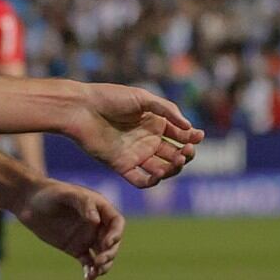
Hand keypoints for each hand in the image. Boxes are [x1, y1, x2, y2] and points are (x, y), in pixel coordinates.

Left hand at [14, 178, 124, 278]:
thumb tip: (96, 221)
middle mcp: (96, 223)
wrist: (29, 203)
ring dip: (104, 265)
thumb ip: (83, 202)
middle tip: (99, 261)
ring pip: (103, 254)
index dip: (116, 234)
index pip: (116, 222)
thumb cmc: (49, 193)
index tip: (108, 243)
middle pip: (113, 241)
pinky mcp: (76, 248)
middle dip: (110, 253)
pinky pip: (89, 262)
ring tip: (97, 272)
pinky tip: (88, 278)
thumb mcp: (66, 193)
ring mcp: (87, 237)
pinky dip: (91, 271)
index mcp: (99, 207)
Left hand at [62, 82, 203, 188]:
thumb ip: (167, 110)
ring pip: (162, 169)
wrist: (81, 108)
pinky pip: (141, 180)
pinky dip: (152, 181)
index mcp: (155, 123)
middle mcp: (148, 140)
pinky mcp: (122, 166)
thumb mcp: (143, 97)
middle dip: (185, 154)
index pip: (180, 135)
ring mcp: (136, 154)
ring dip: (173, 169)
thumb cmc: (111, 98)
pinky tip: (159, 174)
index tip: (198, 136)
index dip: (191, 138)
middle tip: (187, 151)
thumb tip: (189, 127)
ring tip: (176, 160)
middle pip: (174, 154)